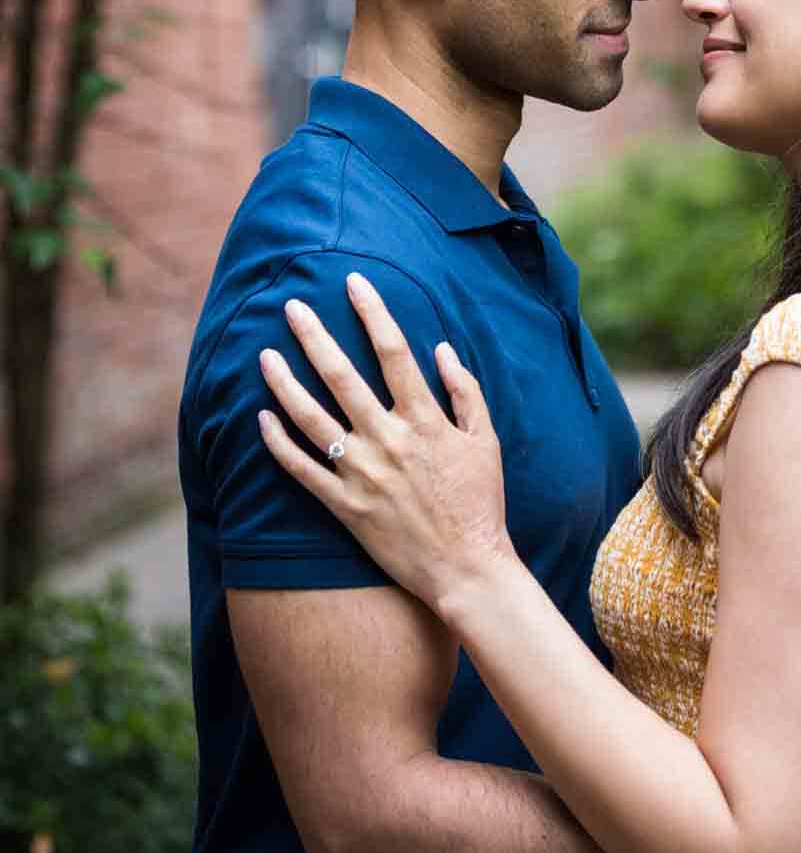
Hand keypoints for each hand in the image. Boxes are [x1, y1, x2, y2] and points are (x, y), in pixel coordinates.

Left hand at [257, 272, 514, 617]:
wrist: (466, 568)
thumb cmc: (480, 502)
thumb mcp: (486, 440)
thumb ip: (465, 391)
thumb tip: (441, 350)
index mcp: (424, 419)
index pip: (392, 351)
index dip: (371, 312)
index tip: (353, 284)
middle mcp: (387, 440)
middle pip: (341, 376)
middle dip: (314, 336)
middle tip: (291, 306)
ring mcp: (361, 474)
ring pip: (311, 418)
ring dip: (284, 383)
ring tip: (264, 355)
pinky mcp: (344, 507)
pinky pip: (302, 470)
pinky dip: (278, 444)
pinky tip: (262, 418)